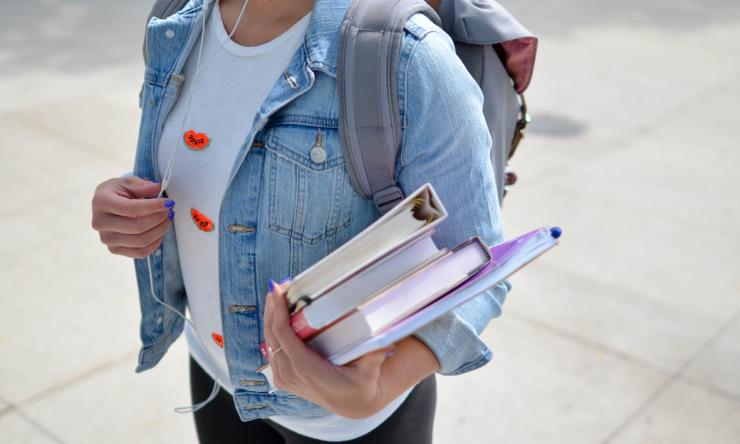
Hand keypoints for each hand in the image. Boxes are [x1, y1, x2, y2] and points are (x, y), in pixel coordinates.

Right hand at [91, 176, 174, 258]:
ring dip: (160, 230)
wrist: (107, 205)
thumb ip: (142, 185)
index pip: (131, 208)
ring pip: (141, 241)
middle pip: (137, 227)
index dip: (153, 206)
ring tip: (167, 219)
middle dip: (159, 218)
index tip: (169, 202)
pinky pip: (140, 252)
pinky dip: (155, 243)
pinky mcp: (114, 250)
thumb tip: (157, 188)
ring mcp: (107, 239)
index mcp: (101, 202)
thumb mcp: (128, 182)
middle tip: (170, 211)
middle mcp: (100, 223)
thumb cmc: (118, 192)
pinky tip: (159, 231)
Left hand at [263, 280, 394, 418]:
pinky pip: (272, 350)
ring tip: (276, 295)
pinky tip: (276, 315)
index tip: (278, 291)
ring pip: (268, 342)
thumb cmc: (360, 385)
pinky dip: (272, 330)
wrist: (352, 404)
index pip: (283, 337)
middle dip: (272, 309)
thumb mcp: (370, 371)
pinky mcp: (283, 378)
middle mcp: (291, 375)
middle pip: (272, 336)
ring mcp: (285, 378)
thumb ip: (375, 355)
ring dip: (270, 317)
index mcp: (307, 370)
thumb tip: (386, 339)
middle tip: (277, 286)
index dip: (278, 312)